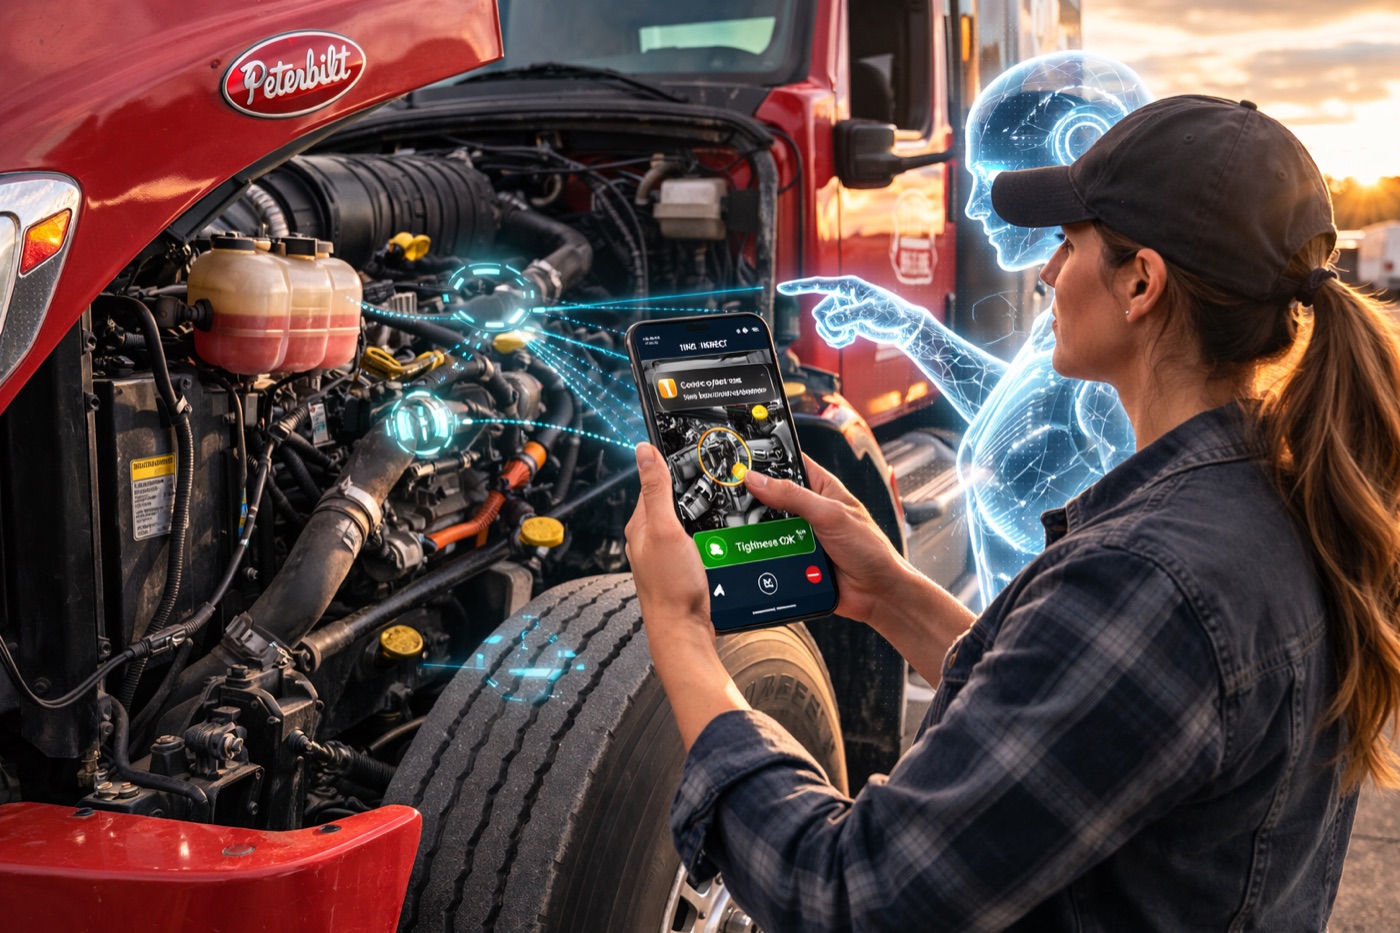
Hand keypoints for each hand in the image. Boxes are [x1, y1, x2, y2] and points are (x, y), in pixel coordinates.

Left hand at [625, 443, 748, 748]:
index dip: (672, 463)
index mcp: (641, 524)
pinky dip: (711, 531)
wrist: (684, 632)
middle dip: (692, 487)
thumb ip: (656, 489)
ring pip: (689, 520)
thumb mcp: (664, 529)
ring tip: (723, 499)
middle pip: (674, 500)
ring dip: (704, 510)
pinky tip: (724, 532)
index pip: (654, 481)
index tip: (691, 449)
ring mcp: (668, 554)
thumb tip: (644, 451)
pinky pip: (699, 540)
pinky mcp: (685, 567)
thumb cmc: (671, 587)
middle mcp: (651, 538)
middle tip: (715, 473)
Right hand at [744, 455, 913, 626]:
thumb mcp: (831, 514)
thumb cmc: (870, 549)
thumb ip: (794, 497)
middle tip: (732, 499)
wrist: (877, 594)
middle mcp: (809, 511)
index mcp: (822, 489)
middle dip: (755, 501)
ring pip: (767, 528)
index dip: (767, 460)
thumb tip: (758, 480)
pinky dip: (763, 555)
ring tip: (742, 530)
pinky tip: (754, 555)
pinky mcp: (795, 560)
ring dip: (759, 532)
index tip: (742, 459)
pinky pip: (770, 554)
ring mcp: (801, 536)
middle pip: (771, 498)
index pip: (791, 464)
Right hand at [779, 276, 930, 349]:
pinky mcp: (846, 321)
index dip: (799, 287)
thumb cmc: (891, 314)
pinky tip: (850, 339)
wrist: (903, 326)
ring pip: (823, 326)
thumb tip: (830, 322)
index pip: (818, 285)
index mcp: (847, 286)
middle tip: (848, 331)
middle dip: (830, 326)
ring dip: (833, 335)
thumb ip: (849, 316)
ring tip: (850, 336)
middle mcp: (842, 296)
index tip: (781, 288)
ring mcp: (843, 309)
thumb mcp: (871, 314)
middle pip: (819, 314)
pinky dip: (837, 339)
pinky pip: (830, 333)